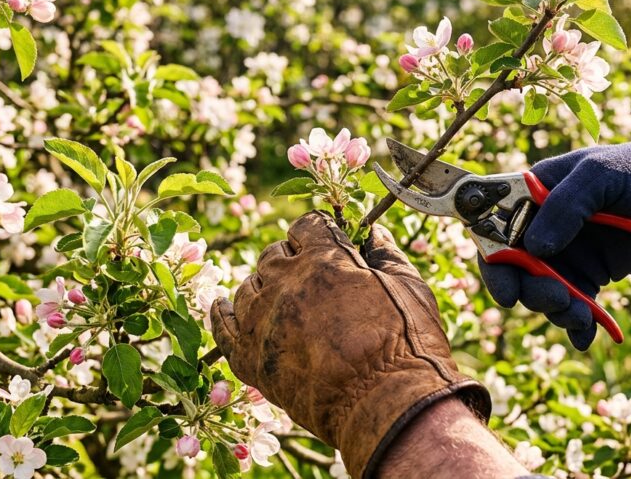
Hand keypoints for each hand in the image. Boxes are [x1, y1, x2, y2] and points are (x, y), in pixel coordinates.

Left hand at [210, 211, 489, 478]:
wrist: (385, 406)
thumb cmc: (405, 345)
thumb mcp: (408, 286)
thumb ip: (386, 252)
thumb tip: (372, 232)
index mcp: (322, 259)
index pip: (306, 225)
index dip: (319, 232)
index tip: (329, 242)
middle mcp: (284, 283)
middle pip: (274, 255)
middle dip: (294, 259)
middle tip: (316, 280)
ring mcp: (261, 321)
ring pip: (248, 287)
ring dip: (266, 287)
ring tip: (287, 301)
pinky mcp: (250, 359)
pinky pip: (222, 328)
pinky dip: (223, 313)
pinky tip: (223, 306)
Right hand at [479, 139, 630, 349]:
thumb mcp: (602, 176)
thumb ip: (566, 205)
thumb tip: (535, 248)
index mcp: (534, 192)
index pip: (494, 226)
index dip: (493, 260)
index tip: (508, 290)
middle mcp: (541, 225)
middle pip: (514, 267)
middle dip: (530, 290)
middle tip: (558, 300)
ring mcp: (564, 253)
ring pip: (541, 291)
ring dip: (555, 310)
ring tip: (582, 318)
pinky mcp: (587, 276)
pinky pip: (571, 306)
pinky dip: (576, 326)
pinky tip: (588, 336)